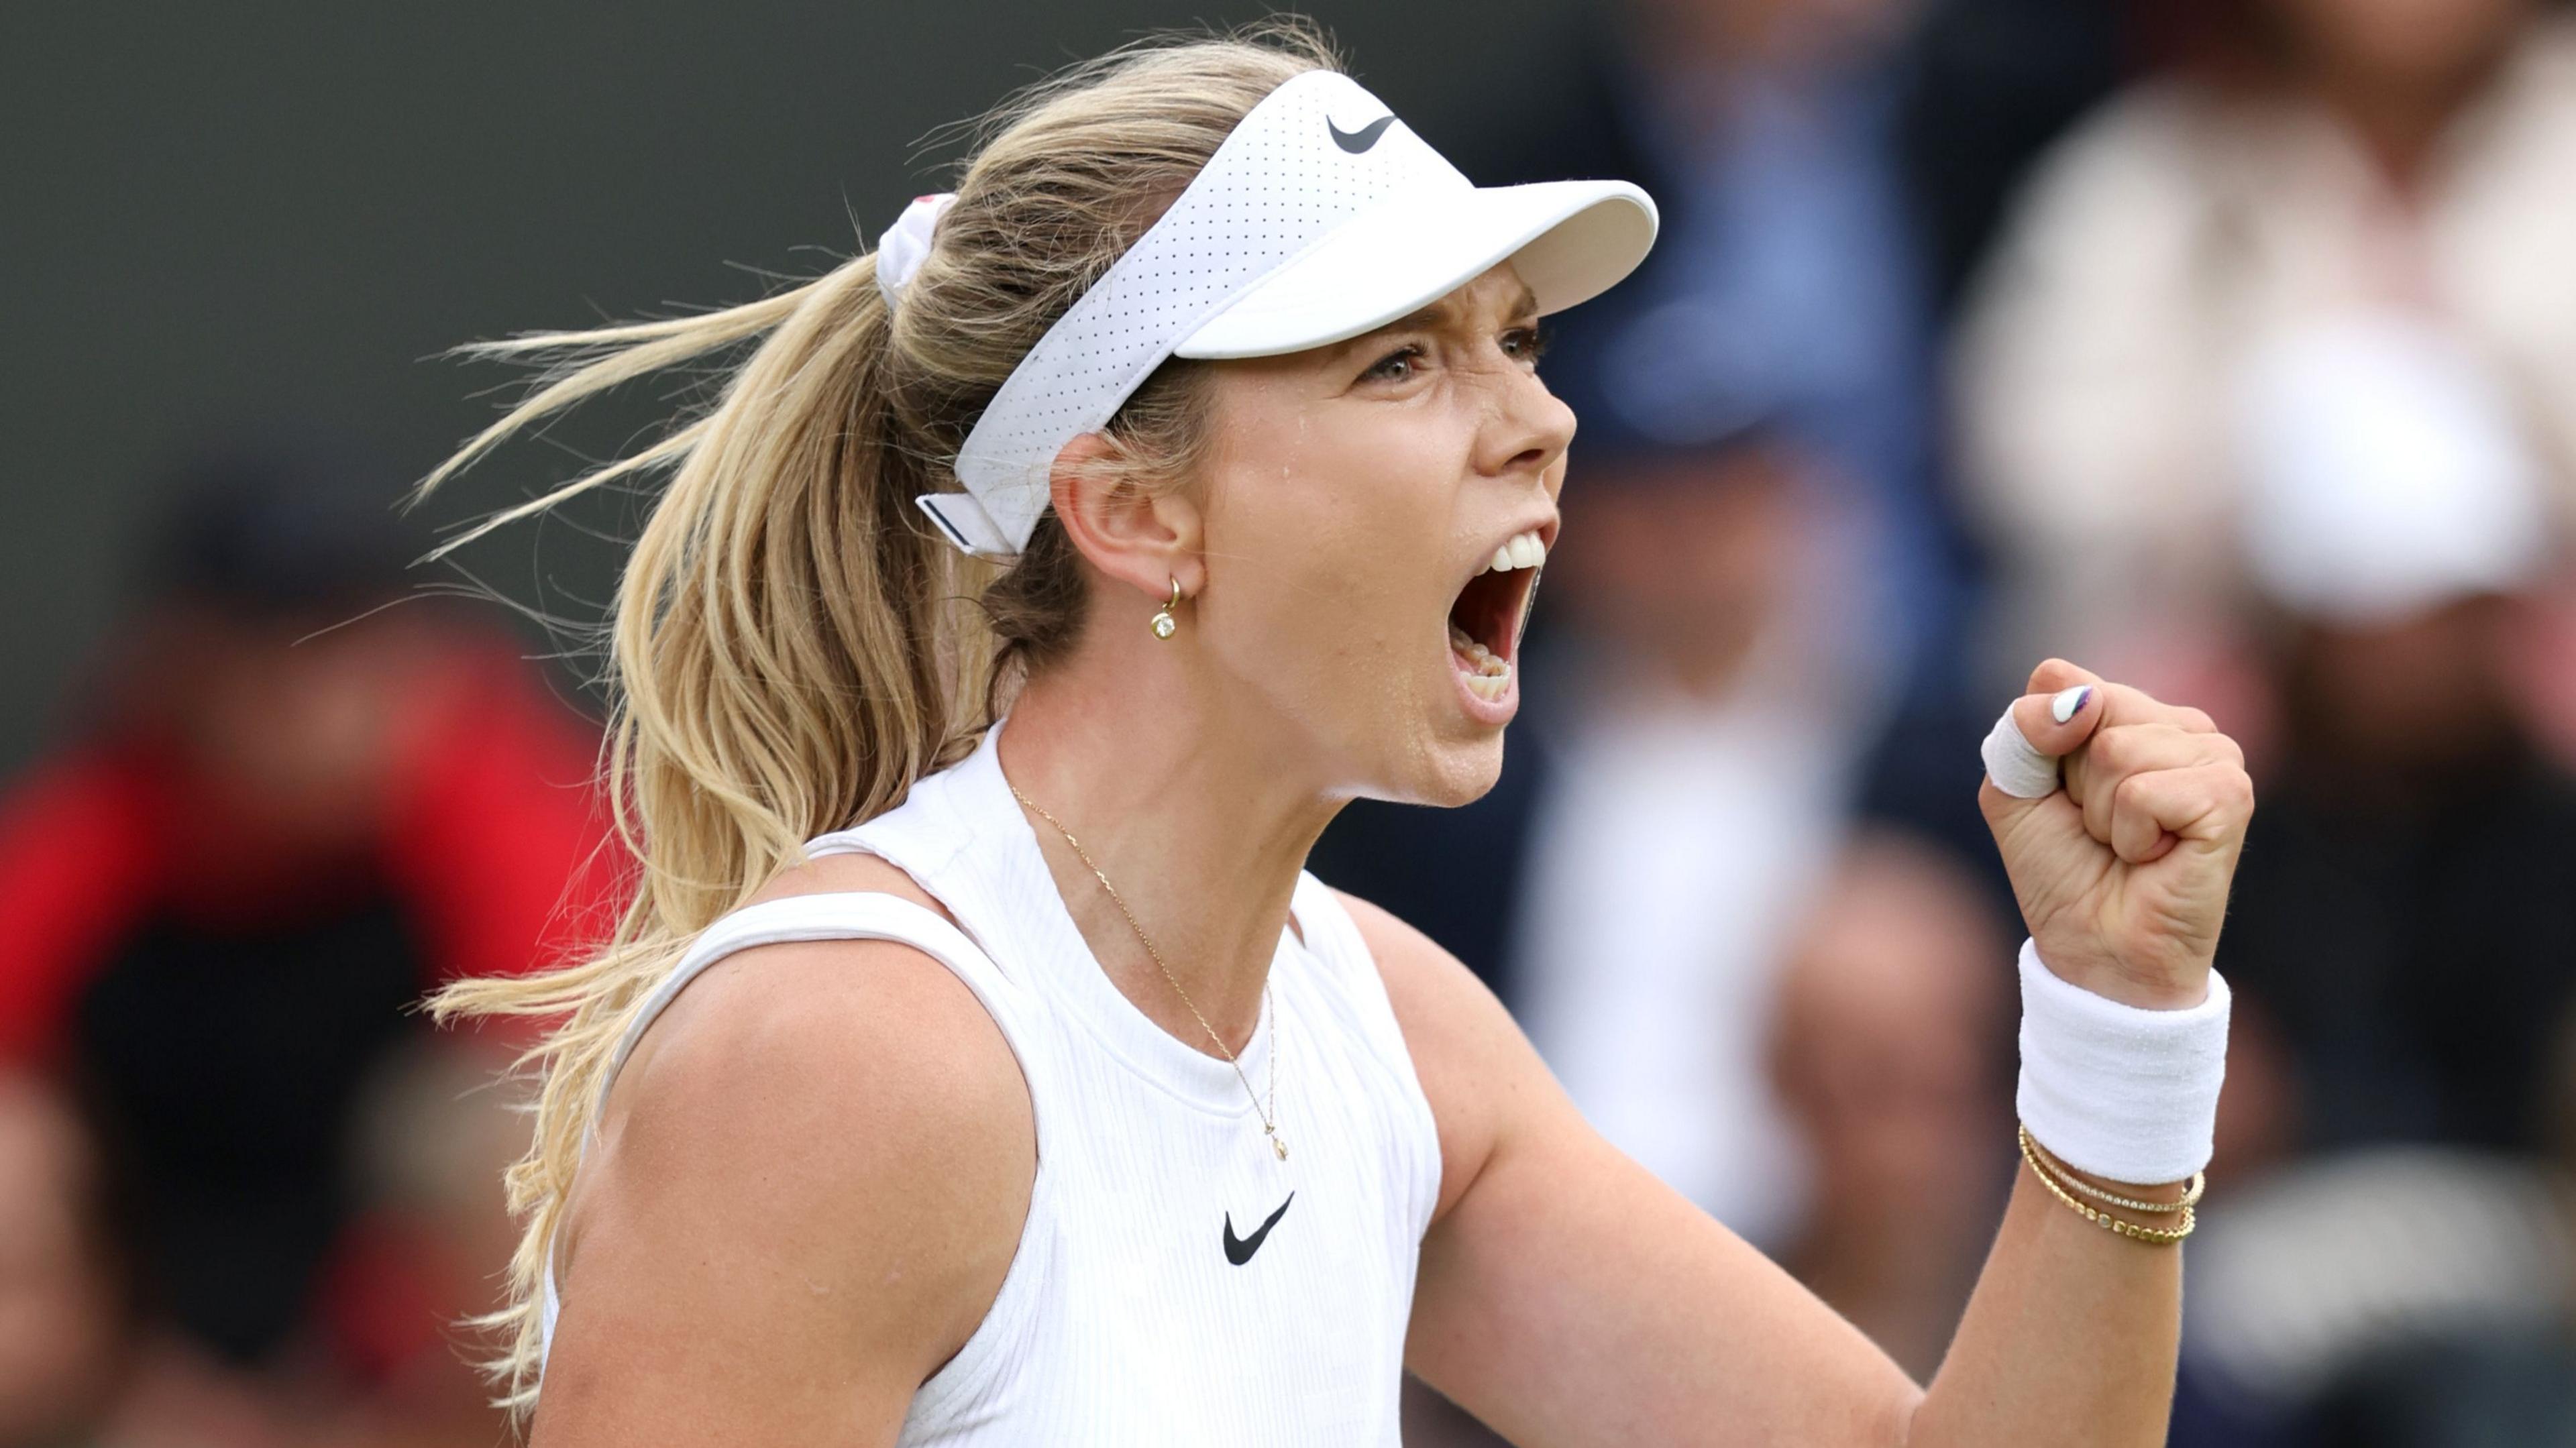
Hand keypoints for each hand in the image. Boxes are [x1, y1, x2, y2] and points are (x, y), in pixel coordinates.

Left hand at [1978, 659, 2255, 1009]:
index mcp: (2131, 713)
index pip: (2061, 680)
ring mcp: (2215, 755)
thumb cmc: (2062, 871)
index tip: (2060, 796)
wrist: (2095, 949)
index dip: (2040, 746)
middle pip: (2092, 707)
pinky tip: (2154, 857)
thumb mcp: (2013, 791)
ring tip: (2127, 845)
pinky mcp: (2231, 796)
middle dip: (2072, 780)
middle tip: (2097, 828)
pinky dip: (2130, 834)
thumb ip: (2023, 728)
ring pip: (2117, 749)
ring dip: (2102, 812)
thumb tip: (2078, 697)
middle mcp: (2180, 725)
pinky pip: (2145, 791)